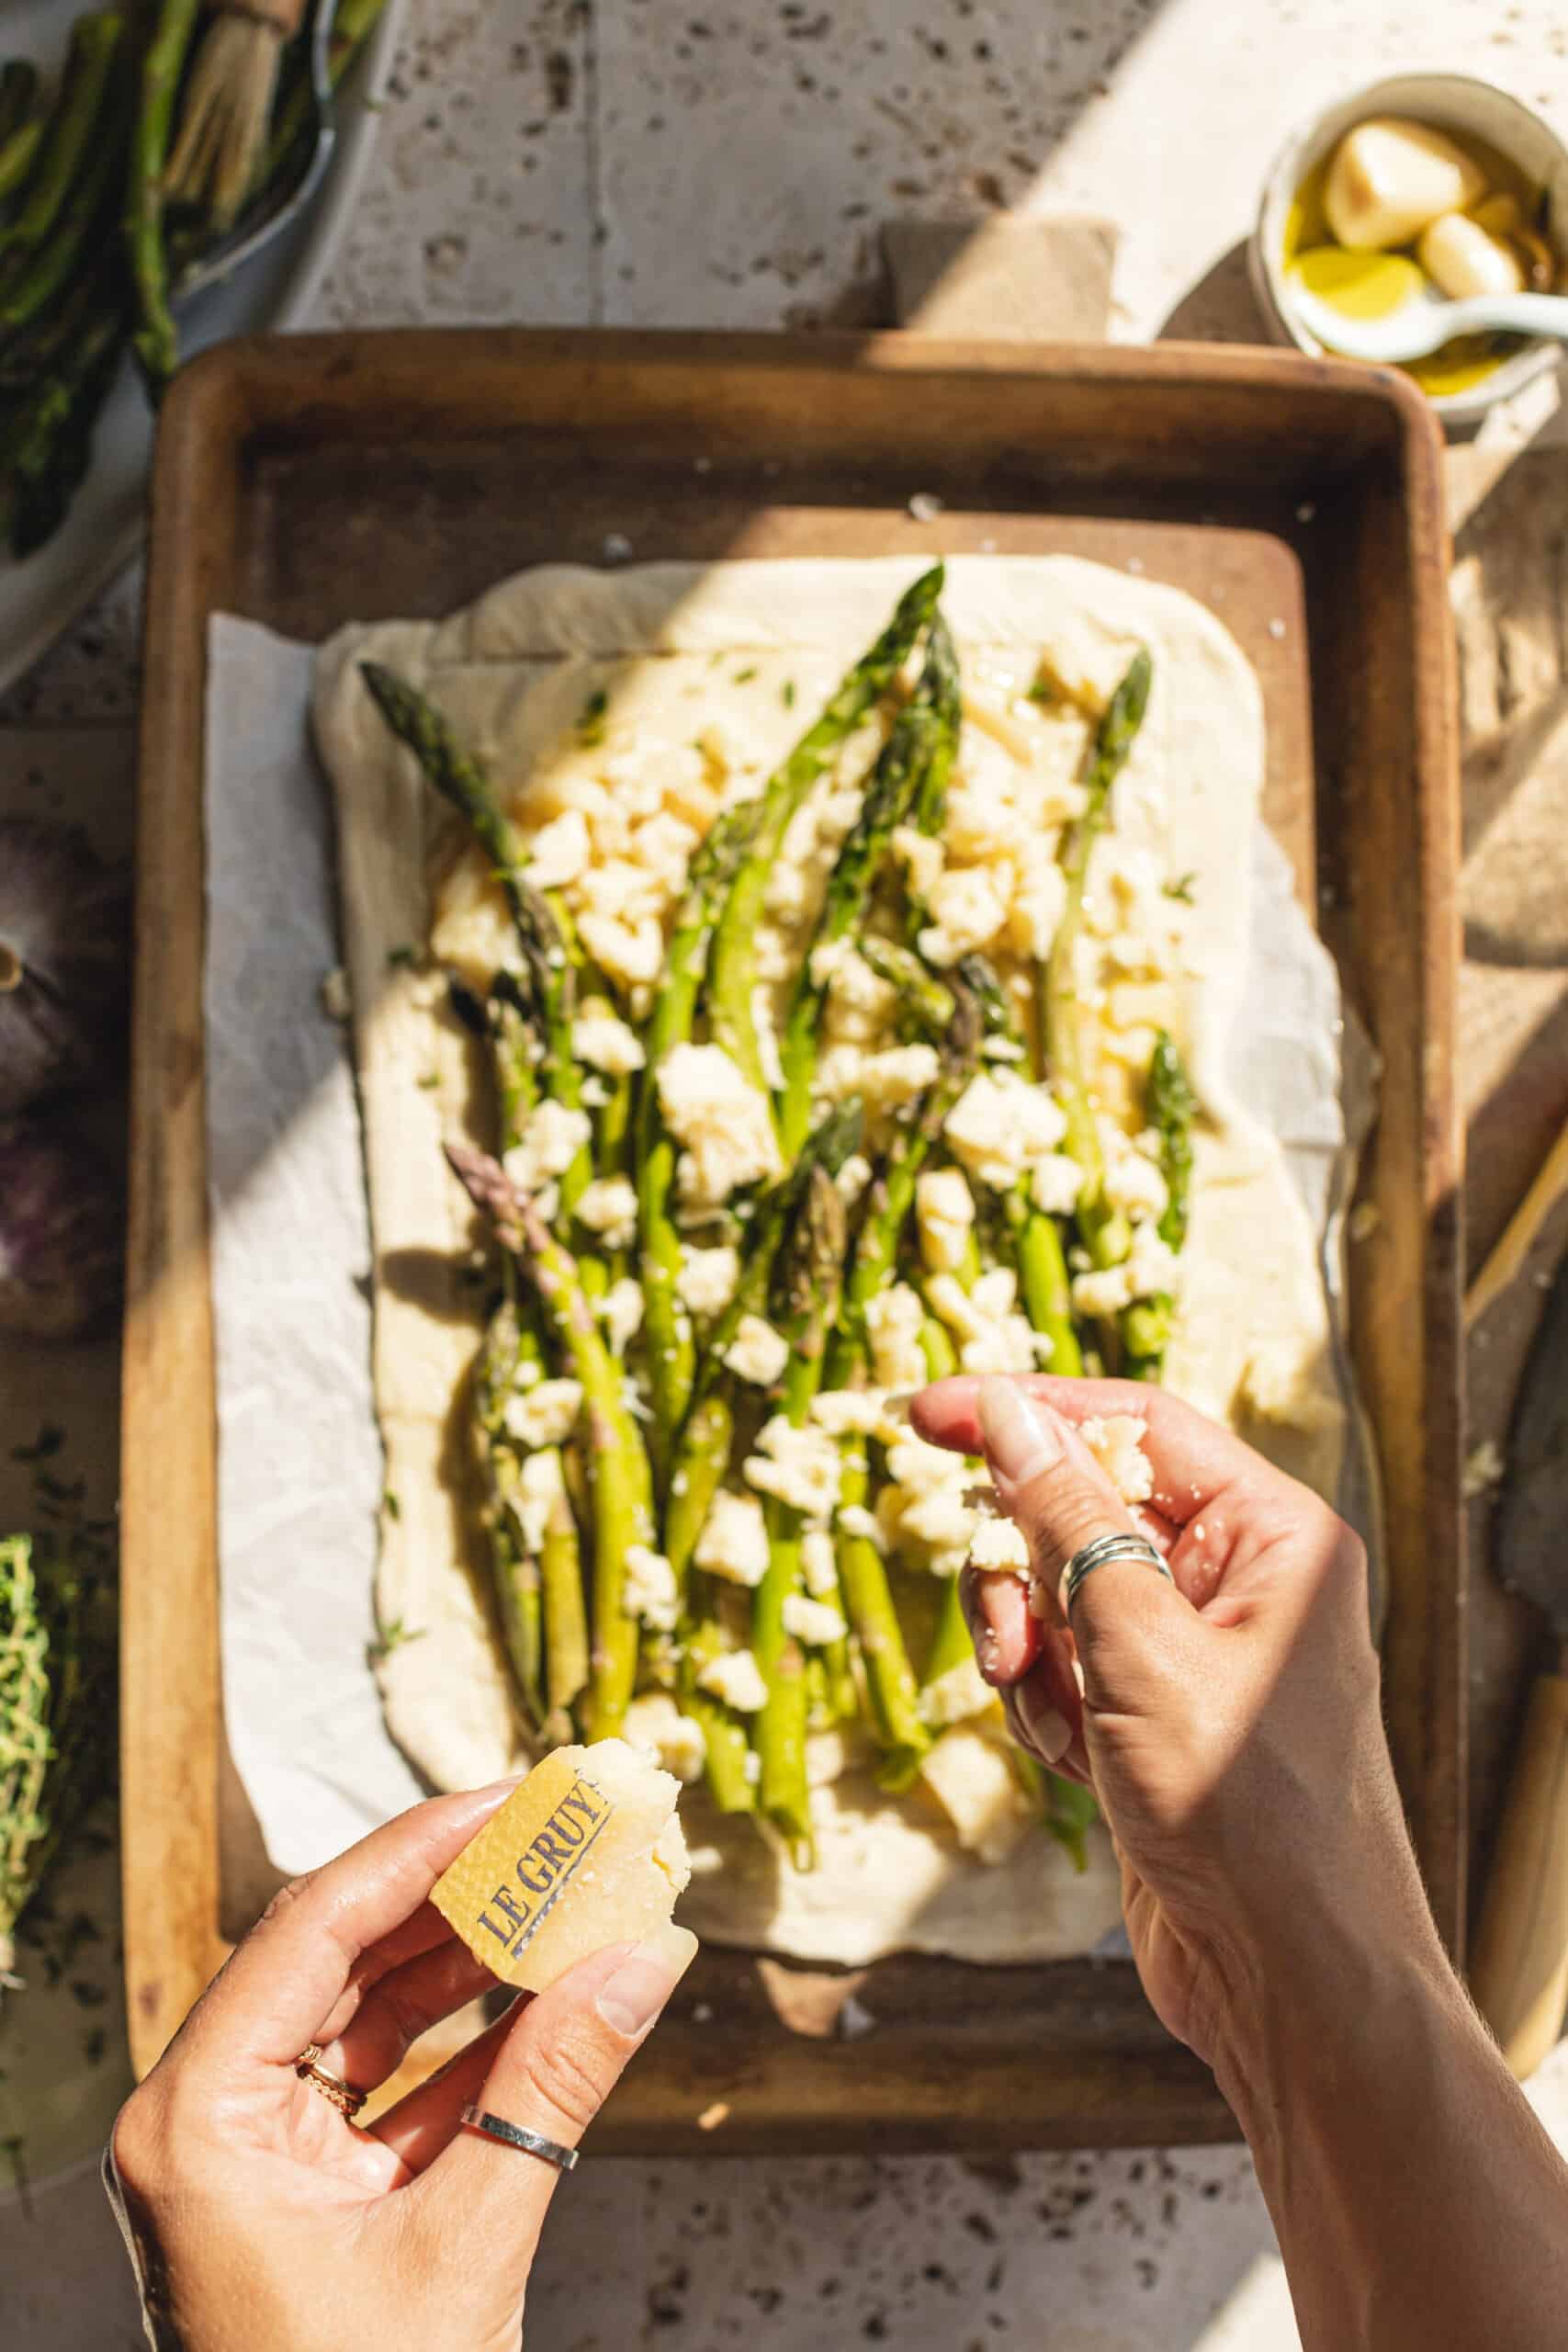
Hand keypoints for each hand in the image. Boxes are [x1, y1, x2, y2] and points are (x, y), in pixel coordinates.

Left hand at [109, 1782, 696, 2351]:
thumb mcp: (470, 2244)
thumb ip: (557, 2083)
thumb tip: (647, 1955)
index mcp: (196, 2119)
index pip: (313, 1927)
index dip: (424, 1847)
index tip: (519, 1794)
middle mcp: (209, 2119)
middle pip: (341, 1956)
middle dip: (462, 1892)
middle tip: (561, 1828)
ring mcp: (255, 2156)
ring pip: (372, 2014)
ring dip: (478, 1960)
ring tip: (572, 1895)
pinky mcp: (308, 2193)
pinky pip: (394, 2085)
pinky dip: (477, 2042)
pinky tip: (554, 1991)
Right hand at [912, 1375, 1438, 2075]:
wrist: (1291, 1980)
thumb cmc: (1247, 1808)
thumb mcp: (1138, 1643)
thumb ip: (1066, 1517)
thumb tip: (1006, 1410)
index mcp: (1271, 1535)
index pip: (1135, 1425)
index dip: (1028, 1412)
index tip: (926, 1417)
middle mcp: (1240, 1581)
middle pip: (1085, 1510)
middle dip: (1026, 1567)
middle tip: (1010, 1636)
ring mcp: (1195, 1653)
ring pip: (1059, 1594)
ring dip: (1027, 1648)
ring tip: (1048, 1711)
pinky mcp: (1154, 1717)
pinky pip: (1064, 1669)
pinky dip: (1045, 1706)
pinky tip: (1071, 1763)